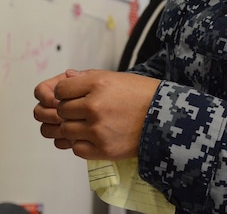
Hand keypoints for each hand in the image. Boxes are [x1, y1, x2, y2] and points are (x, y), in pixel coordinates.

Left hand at [34, 69, 159, 159]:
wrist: (166, 118)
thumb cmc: (141, 94)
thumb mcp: (114, 77)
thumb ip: (86, 78)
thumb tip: (65, 78)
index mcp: (97, 84)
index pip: (60, 90)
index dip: (64, 93)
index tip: (73, 96)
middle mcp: (94, 106)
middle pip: (62, 111)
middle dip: (68, 111)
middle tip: (82, 111)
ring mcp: (98, 130)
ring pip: (66, 130)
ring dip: (73, 127)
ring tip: (88, 124)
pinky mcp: (104, 149)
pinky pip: (77, 148)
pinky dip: (81, 143)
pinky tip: (93, 137)